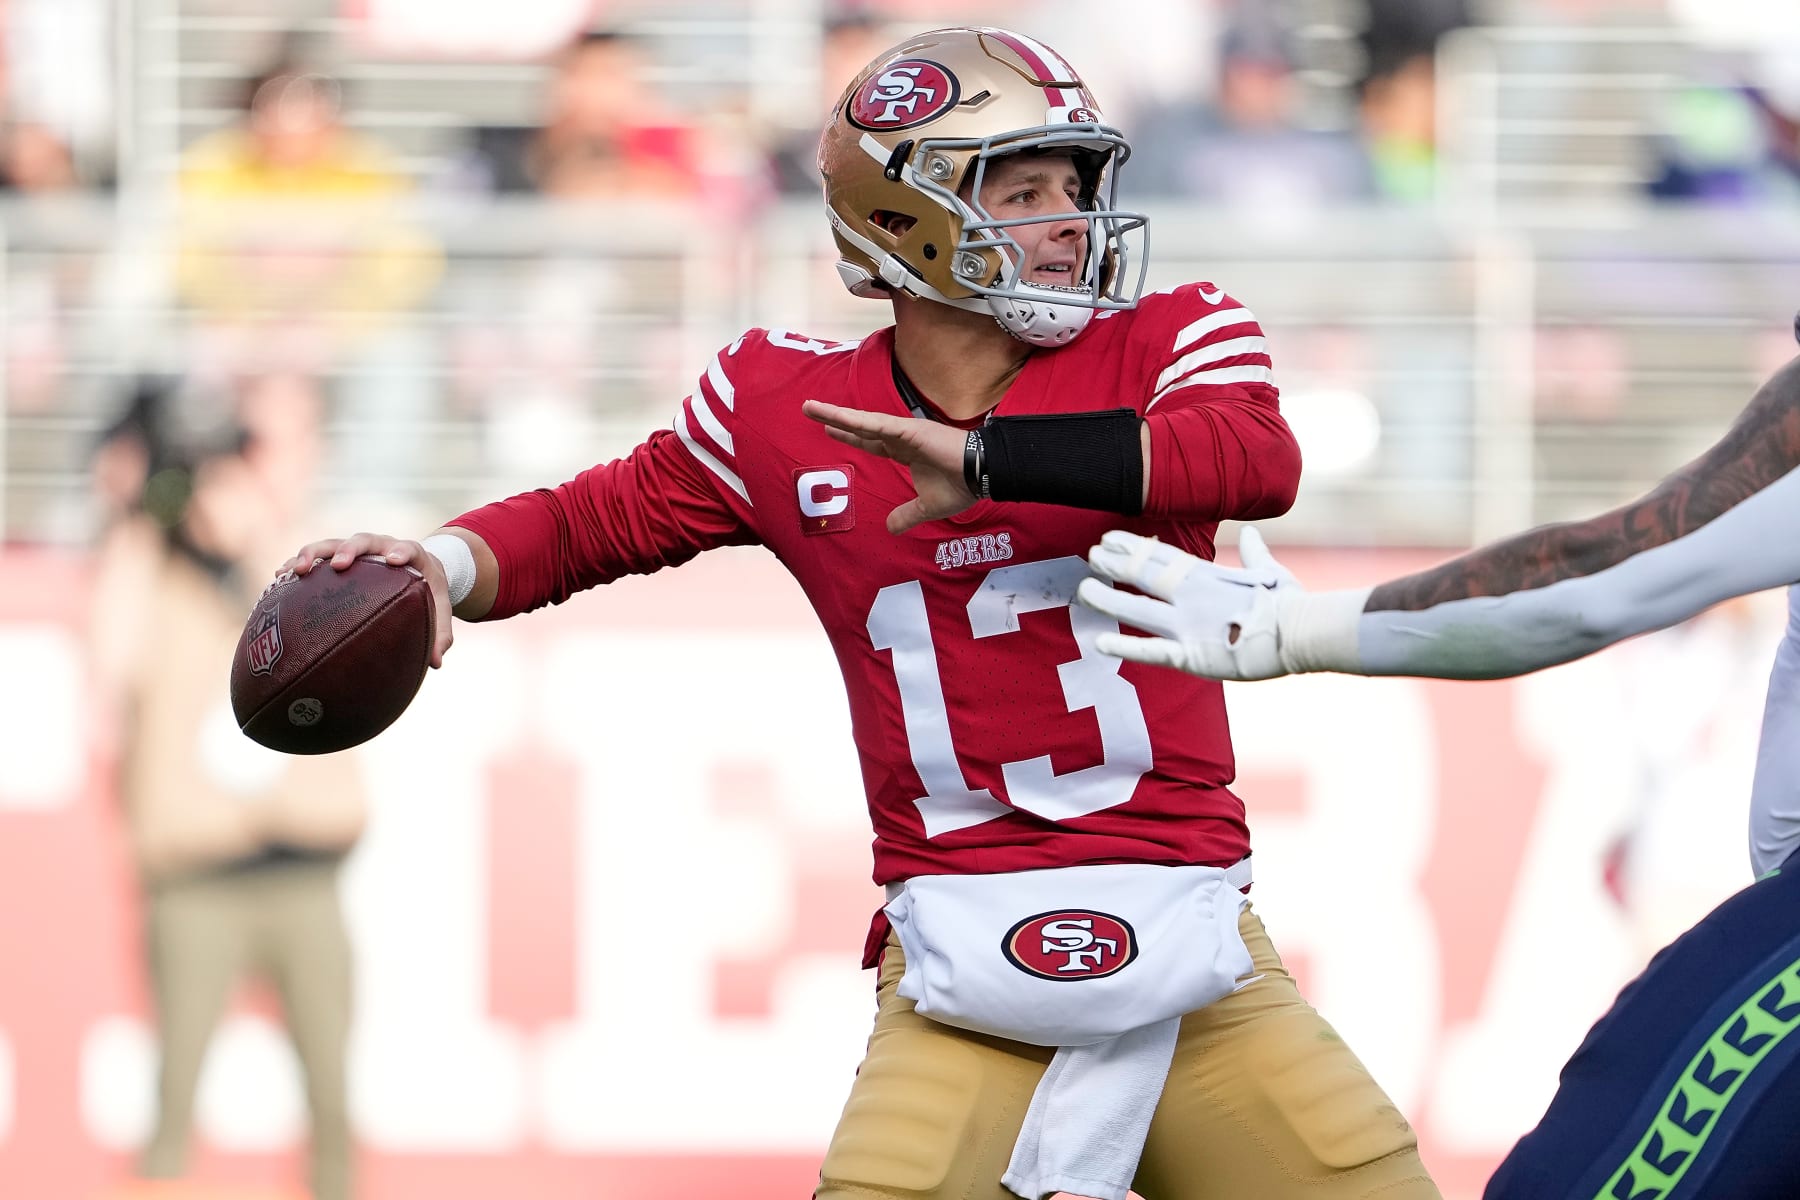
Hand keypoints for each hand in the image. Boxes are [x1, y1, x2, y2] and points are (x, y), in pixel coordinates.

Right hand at [281, 533, 454, 668]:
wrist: (417, 567)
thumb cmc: (428, 591)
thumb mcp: (439, 609)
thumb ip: (441, 635)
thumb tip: (437, 663)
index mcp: (412, 555)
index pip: (407, 548)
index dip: (400, 552)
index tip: (392, 561)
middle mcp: (381, 547)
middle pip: (363, 540)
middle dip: (348, 549)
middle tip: (337, 564)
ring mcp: (356, 550)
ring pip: (331, 543)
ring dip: (313, 553)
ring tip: (296, 570)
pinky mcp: (336, 556)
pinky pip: (314, 556)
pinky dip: (297, 563)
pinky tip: (279, 578)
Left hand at [802, 399, 974, 532]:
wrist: (984, 474)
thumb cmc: (963, 485)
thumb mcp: (927, 506)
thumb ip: (907, 515)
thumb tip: (889, 528)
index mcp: (906, 450)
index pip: (871, 441)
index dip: (850, 435)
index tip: (829, 430)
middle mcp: (902, 436)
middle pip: (861, 426)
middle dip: (834, 418)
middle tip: (808, 409)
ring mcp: (905, 431)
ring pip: (863, 421)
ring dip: (835, 414)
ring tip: (809, 406)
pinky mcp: (911, 430)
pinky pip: (878, 425)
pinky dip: (857, 421)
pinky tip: (836, 417)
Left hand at [1073, 526, 1300, 679]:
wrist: (1303, 633)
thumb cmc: (1291, 604)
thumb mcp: (1271, 571)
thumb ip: (1254, 553)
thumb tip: (1252, 534)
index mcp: (1208, 576)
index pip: (1161, 557)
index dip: (1132, 547)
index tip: (1108, 538)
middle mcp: (1191, 596)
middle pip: (1143, 576)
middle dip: (1114, 565)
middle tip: (1089, 556)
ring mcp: (1188, 625)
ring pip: (1138, 609)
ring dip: (1109, 599)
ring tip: (1084, 591)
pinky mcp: (1192, 656)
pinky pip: (1152, 651)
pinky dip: (1125, 647)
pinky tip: (1100, 643)